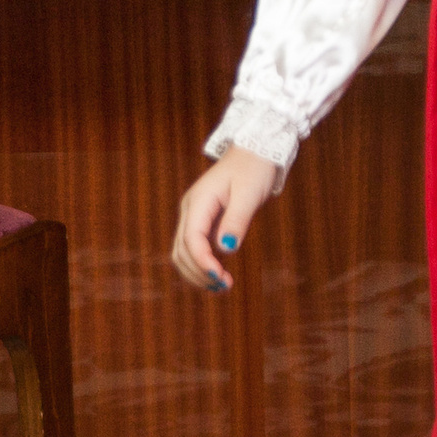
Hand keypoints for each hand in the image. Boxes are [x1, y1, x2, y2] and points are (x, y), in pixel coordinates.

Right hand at [169, 146, 279, 292]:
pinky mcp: (202, 218)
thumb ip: (237, 220)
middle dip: (198, 272)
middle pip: (182, 250)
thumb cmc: (254, 168)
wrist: (255, 149)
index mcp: (199, 201)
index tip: (220, 278)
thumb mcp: (249, 194)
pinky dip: (201, 262)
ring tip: (221, 285)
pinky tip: (217, 272)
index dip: (202, 262)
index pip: (191, 239)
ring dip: (197, 271)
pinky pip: (194, 245)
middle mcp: (190, 209)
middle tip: (224, 286)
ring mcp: (193, 213)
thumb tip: (226, 249)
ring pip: (183, 251)